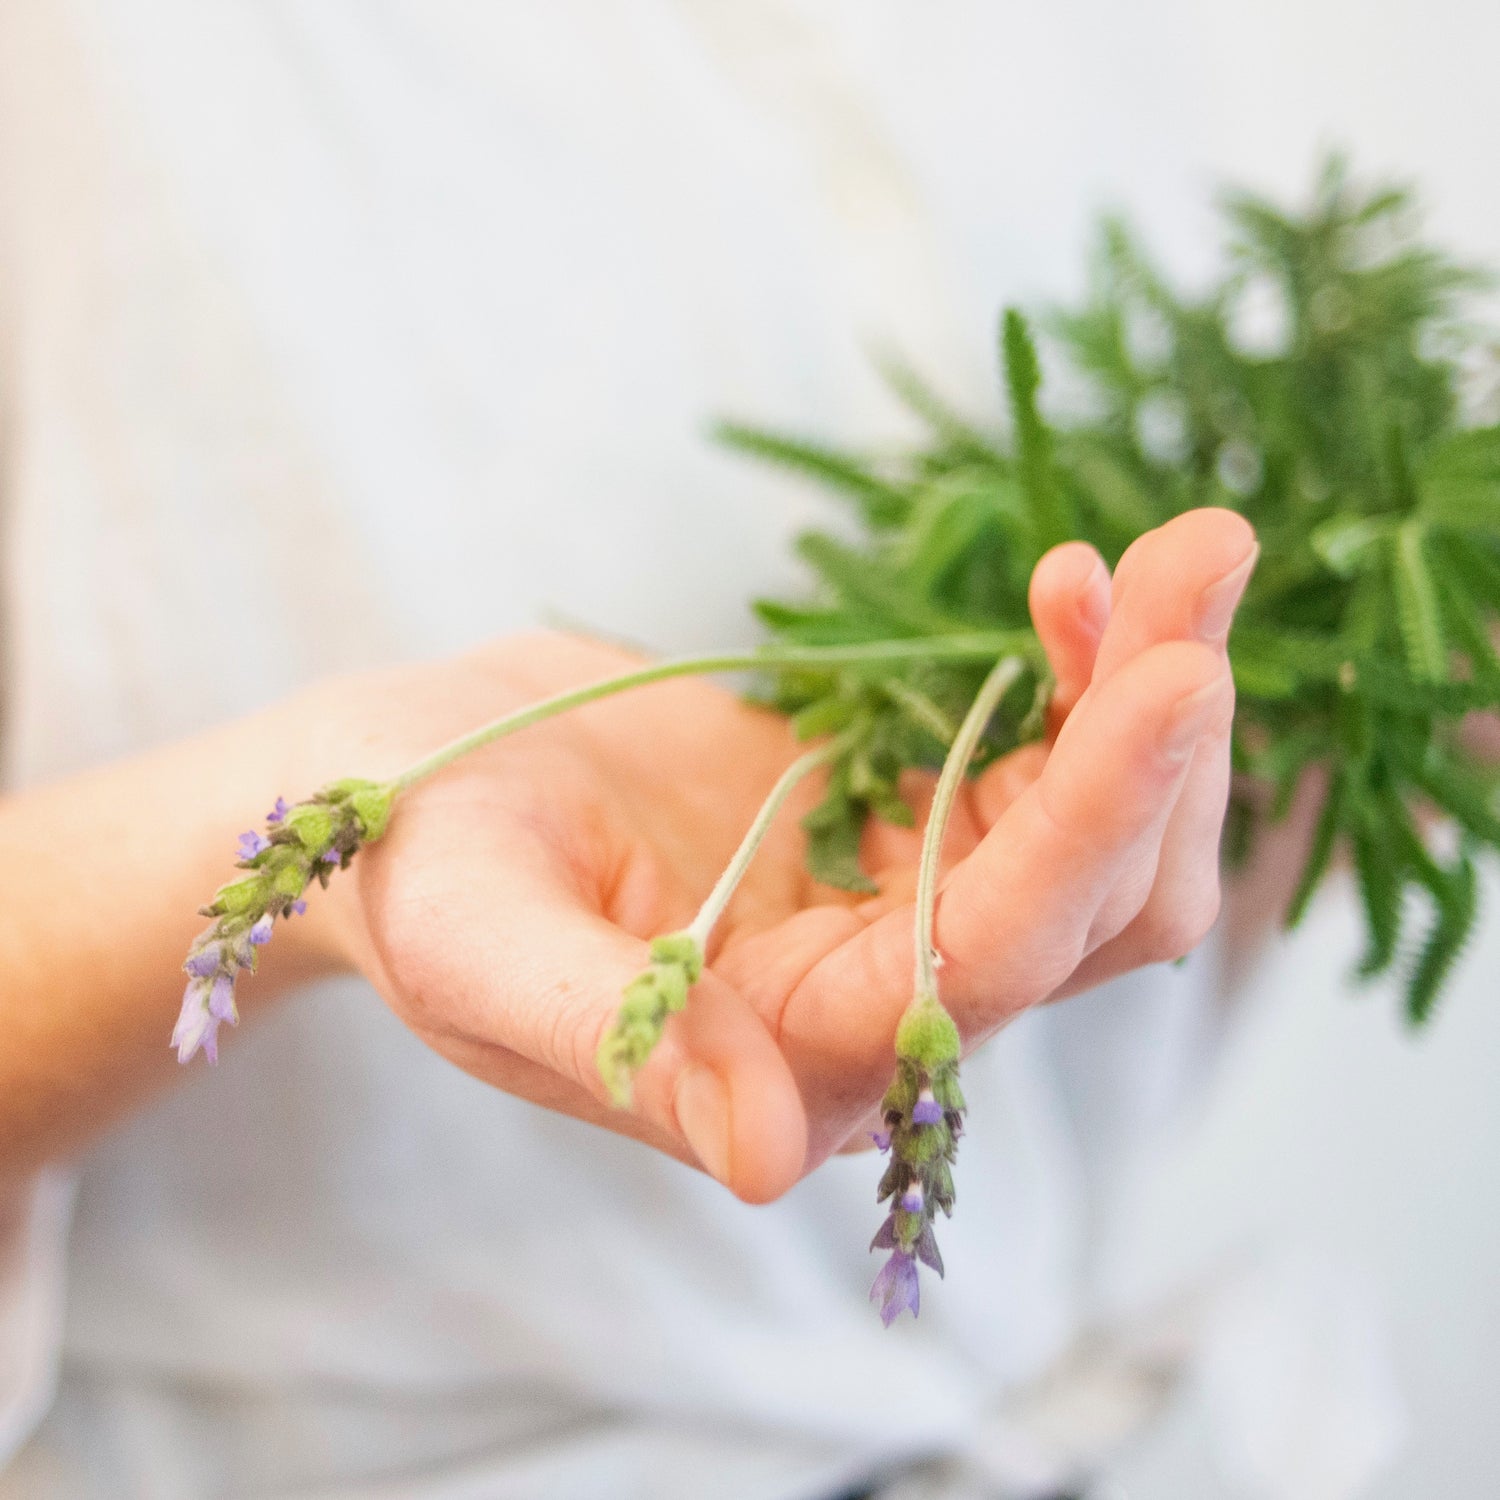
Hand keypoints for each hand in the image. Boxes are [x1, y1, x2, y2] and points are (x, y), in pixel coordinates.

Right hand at [313, 509, 1254, 1202]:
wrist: (412, 789)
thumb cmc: (413, 866)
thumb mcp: (483, 945)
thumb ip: (617, 1043)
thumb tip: (763, 1159)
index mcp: (790, 1067)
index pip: (990, 960)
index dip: (1091, 821)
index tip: (1178, 667)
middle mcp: (881, 1018)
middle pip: (1099, 912)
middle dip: (1166, 742)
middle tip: (1202, 548)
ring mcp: (906, 921)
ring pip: (1101, 841)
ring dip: (1151, 692)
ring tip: (1180, 544)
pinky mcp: (906, 835)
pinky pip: (1049, 778)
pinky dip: (1084, 682)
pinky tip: (1068, 586)